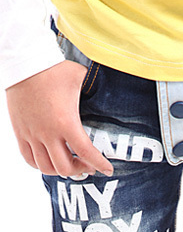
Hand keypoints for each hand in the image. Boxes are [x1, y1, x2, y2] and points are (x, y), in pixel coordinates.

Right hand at [5, 60, 112, 176]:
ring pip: (46, 167)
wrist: (23, 61)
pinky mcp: (20, 132)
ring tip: (70, 164)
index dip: (100, 165)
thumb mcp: (81, 79)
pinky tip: (51, 160)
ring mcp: (32, 133)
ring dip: (61, 170)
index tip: (108, 170)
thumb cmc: (54, 69)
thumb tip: (114, 91)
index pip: (86, 153)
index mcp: (66, 122)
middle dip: (80, 170)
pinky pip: (29, 159)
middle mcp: (47, 132)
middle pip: (65, 167)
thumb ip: (96, 90)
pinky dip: (42, 165)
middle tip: (88, 166)